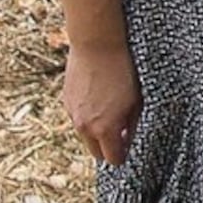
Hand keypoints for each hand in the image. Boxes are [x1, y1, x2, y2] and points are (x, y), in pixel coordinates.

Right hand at [60, 40, 139, 165]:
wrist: (97, 43)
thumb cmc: (123, 70)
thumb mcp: (136, 100)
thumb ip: (132, 126)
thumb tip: (127, 139)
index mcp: (104, 129)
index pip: (113, 159)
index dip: (123, 154)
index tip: (129, 145)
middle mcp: (85, 126)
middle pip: (96, 152)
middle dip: (108, 147)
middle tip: (121, 131)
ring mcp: (73, 114)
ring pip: (85, 134)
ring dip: (97, 130)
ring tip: (110, 109)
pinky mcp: (66, 100)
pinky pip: (78, 117)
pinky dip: (88, 114)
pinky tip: (98, 96)